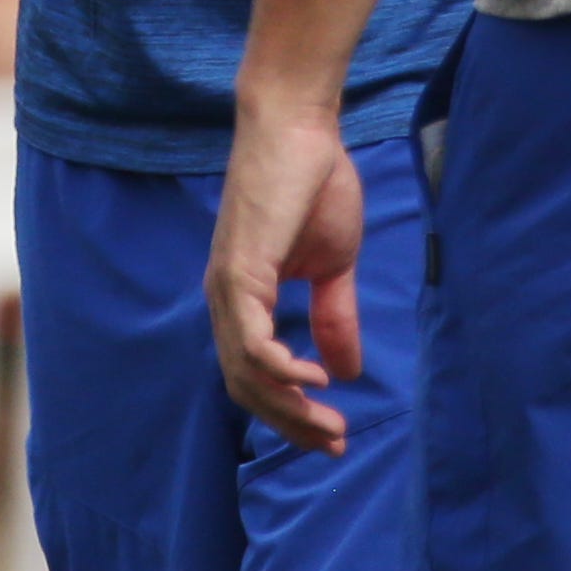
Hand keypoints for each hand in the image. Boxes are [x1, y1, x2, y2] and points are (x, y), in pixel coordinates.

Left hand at [206, 107, 364, 454]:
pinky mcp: (239, 268)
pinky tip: (312, 377)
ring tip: (329, 422)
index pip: (255, 376)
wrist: (301, 127)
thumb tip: (346, 371)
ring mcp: (227, 284)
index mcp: (243, 300)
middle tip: (334, 443)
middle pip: (245, 386)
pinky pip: (248, 337)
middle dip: (290, 422)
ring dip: (288, 405)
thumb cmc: (314, 184)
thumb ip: (334, 316)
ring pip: (245, 371)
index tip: (332, 435)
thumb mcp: (333, 265)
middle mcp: (224, 299)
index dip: (291, 411)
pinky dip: (278, 366)